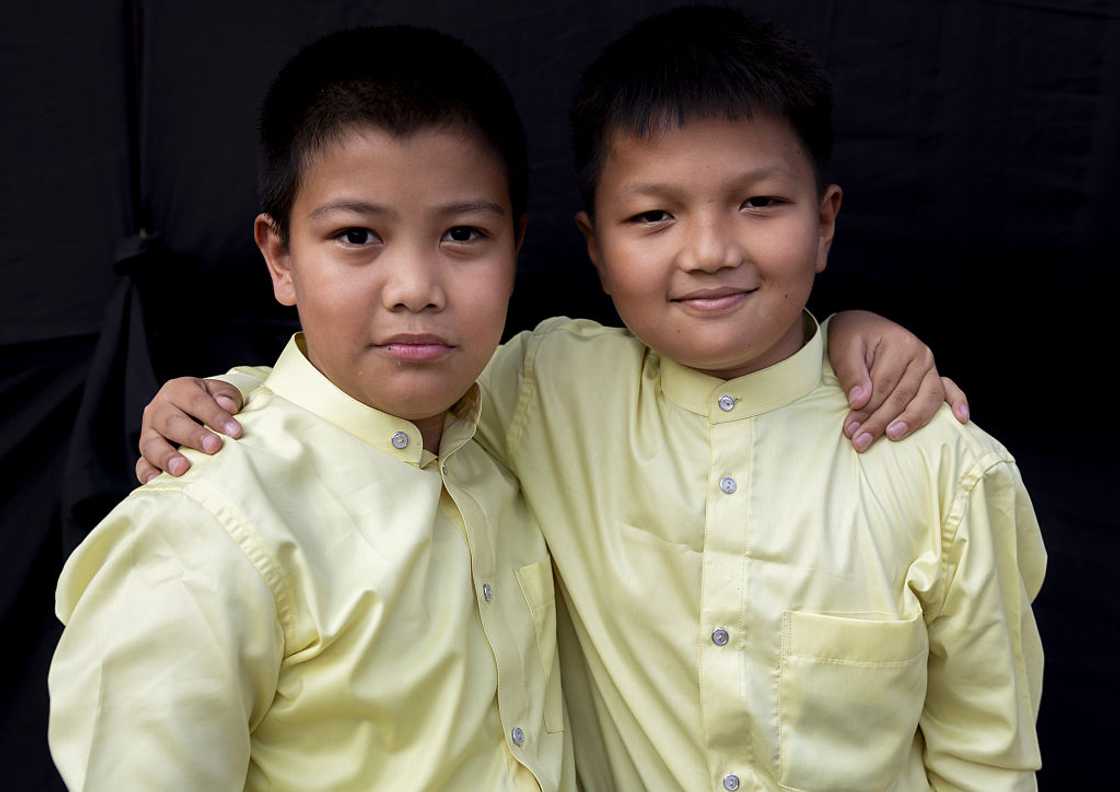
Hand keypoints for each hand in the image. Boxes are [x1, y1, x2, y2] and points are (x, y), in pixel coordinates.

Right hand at [136, 378, 245, 482]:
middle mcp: (158, 410)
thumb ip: (226, 395)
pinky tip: (157, 480)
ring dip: (167, 457)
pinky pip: (142, 465)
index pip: (196, 401)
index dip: (215, 416)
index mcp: (178, 390)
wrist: (194, 411)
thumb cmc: (210, 403)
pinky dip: (147, 473)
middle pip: (172, 422)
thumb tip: (229, 406)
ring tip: (183, 468)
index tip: (235, 431)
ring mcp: (149, 433)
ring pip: (152, 444)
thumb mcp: (219, 392)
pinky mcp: (146, 454)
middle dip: (193, 436)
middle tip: (214, 447)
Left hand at [828, 311, 969, 452]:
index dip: (866, 409)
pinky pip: (951, 390)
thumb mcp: (845, 350)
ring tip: (892, 436)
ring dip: (910, 421)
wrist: (863, 324)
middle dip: (880, 421)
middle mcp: (921, 356)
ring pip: (926, 399)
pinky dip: (958, 403)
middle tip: (861, 442)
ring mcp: (931, 367)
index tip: (850, 429)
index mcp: (900, 344)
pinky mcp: (934, 377)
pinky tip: (960, 419)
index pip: (884, 385)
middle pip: (903, 395)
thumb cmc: (853, 338)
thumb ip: (852, 374)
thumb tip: (860, 401)